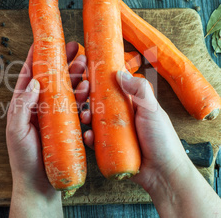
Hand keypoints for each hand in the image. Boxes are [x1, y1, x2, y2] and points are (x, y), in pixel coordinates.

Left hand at [6, 42, 88, 216]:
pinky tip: (90, 91)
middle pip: (52, 78)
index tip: (46, 41)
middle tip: (78, 50)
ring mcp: (54, 115)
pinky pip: (76, 106)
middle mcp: (39, 106)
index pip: (29, 74)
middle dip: (64, 62)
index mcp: (23, 104)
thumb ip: (22, 106)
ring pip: (67, 89)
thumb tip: (34, 81)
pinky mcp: (66, 125)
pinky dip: (84, 97)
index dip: (37, 56)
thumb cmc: (23, 158)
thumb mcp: (17, 131)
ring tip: (86, 67)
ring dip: (77, 76)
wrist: (39, 184)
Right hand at [84, 70, 220, 216]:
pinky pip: (94, 141)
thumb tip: (119, 73)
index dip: (98, 82)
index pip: (111, 88)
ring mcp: (113, 133)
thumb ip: (139, 90)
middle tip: (81, 94)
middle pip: (97, 103)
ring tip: (84, 116)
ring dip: (84, 116)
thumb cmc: (162, 139)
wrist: (163, 173)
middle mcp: (120, 117)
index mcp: (130, 104)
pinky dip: (89, 137)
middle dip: (86, 97)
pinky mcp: (108, 149)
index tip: (87, 75)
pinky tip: (89, 136)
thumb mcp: (152, 110)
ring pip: (93, 121)